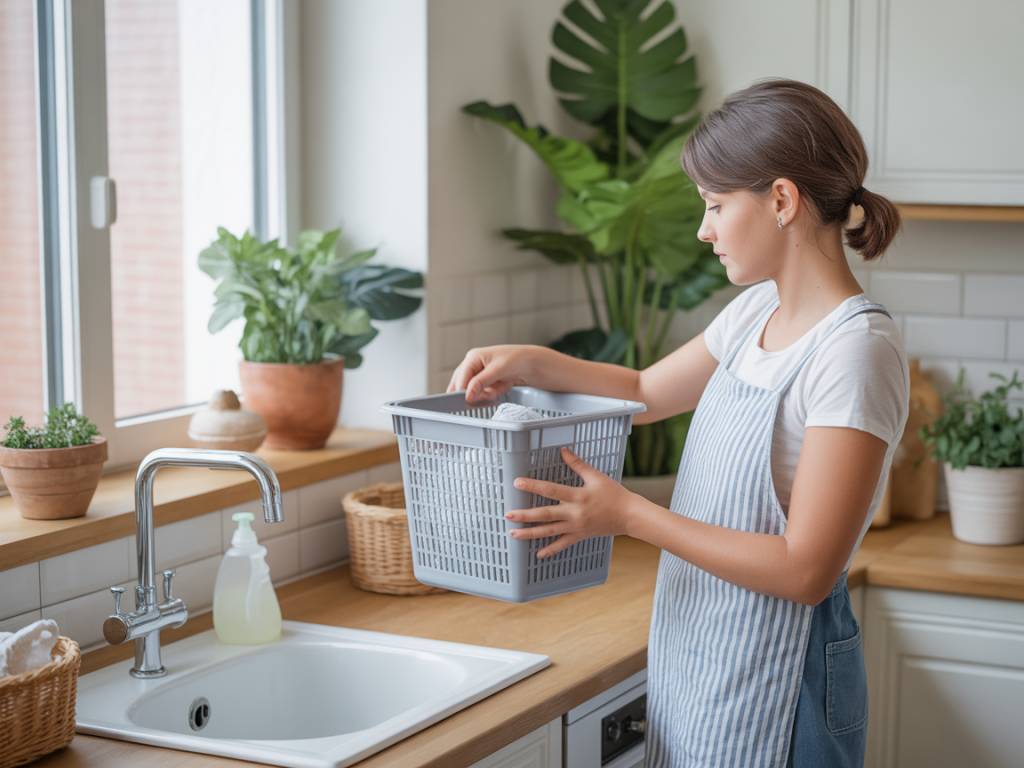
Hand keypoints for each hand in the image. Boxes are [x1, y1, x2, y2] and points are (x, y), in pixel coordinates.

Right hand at [446, 345, 537, 402]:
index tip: (469, 400)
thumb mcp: (498, 370)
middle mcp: (474, 364)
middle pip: (465, 386)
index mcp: (473, 356)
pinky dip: (495, 393)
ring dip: (488, 393)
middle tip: (489, 393)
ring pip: (475, 392)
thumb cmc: (519, 359)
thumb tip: (467, 395)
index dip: (464, 390)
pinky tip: (504, 385)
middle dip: (478, 393)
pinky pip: (485, 393)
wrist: (535, 364)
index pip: (461, 377)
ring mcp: (481, 374)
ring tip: (501, 385)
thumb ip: (480, 382)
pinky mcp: (489, 381)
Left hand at [506, 447, 635, 557]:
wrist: (629, 515)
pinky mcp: (579, 535)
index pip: (551, 490)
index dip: (533, 486)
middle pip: (545, 514)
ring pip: (549, 531)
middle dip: (525, 515)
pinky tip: (538, 554)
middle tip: (508, 515)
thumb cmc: (614, 493)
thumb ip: (577, 464)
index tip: (517, 483)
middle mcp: (574, 513)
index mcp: (577, 496)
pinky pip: (563, 544)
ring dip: (530, 533)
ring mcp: (576, 527)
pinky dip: (550, 550)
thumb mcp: (596, 476)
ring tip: (513, 534)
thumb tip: (563, 450)